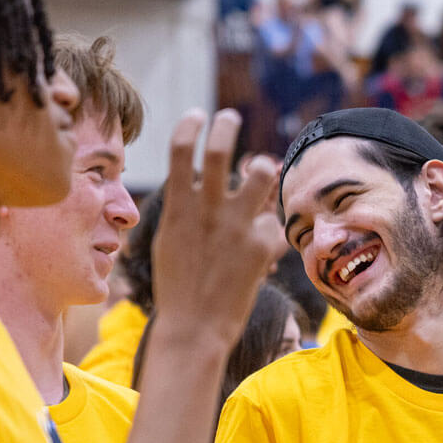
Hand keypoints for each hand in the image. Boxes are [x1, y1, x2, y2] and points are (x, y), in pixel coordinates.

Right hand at [151, 109, 285, 341]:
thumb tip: (198, 177)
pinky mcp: (260, 246)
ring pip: (259, 175)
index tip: (198, 115)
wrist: (194, 327)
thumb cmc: (178, 285)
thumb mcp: (170, 240)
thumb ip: (186, 207)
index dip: (190, 126)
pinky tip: (259, 256)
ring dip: (262, 168)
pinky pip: (272, 224)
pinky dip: (267, 235)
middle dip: (225, 125)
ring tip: (260, 171)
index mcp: (178, 207)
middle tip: (230, 116)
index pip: (180, 149)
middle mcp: (207, 210)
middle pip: (220, 149)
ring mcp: (235, 226)